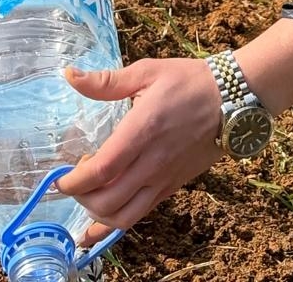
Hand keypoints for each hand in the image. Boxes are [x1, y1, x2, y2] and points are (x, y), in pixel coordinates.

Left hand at [58, 58, 223, 239]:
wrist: (233, 99)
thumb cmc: (188, 81)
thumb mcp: (147, 72)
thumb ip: (106, 81)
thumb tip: (70, 76)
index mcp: (142, 131)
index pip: (102, 170)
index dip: (74, 181)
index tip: (59, 178)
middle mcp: (152, 162)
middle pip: (107, 200)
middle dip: (80, 197)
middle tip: (72, 181)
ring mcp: (164, 178)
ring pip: (124, 217)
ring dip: (98, 214)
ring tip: (88, 196)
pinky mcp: (173, 186)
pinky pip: (141, 214)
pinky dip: (118, 221)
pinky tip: (104, 216)